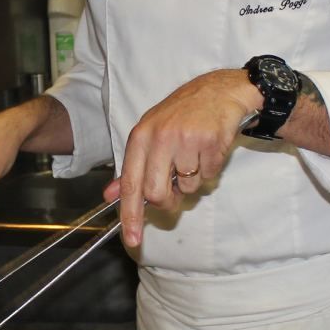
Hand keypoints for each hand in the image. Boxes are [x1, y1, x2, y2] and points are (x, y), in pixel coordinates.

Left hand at [106, 69, 262, 246]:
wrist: (219, 90)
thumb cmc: (182, 114)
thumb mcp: (150, 134)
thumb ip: (132, 167)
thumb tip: (110, 195)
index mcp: (140, 137)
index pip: (131, 183)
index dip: (130, 215)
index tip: (132, 239)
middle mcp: (160, 138)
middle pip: (157, 193)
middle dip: (168, 201)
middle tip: (176, 192)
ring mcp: (186, 139)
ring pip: (187, 187)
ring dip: (193, 181)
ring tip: (195, 156)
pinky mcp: (210, 141)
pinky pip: (209, 175)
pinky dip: (211, 169)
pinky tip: (209, 149)